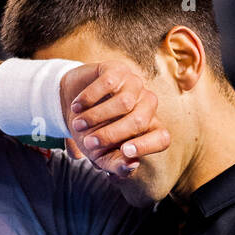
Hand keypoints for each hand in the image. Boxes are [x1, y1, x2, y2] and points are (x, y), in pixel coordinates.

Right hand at [59, 61, 170, 175]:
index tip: (125, 151)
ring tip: (77, 125)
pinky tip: (76, 107)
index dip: (147, 146)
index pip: (162, 138)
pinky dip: (88, 98)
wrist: (73, 106)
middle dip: (110, 135)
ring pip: (124, 103)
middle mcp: (148, 105)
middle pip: (139, 121)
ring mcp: (134, 84)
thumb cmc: (92, 134)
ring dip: (96, 117)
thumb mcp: (102, 155)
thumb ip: (116, 165)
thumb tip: (132, 165)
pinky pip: (107, 84)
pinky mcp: (118, 69)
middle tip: (88, 143)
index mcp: (150, 129)